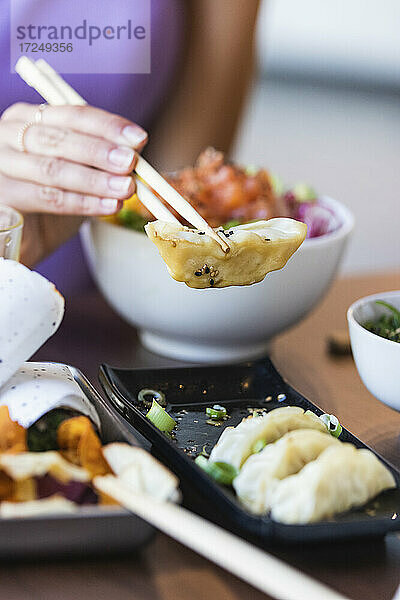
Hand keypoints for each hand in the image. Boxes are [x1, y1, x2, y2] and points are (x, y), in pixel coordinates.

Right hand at [0, 103, 147, 264]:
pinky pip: (46, 198)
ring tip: (124, 188)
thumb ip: (102, 160)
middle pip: (58, 140)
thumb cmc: (54, 196)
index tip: (138, 139)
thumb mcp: (80, 170)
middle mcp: (8, 136)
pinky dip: (81, 202)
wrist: (25, 236)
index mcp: (29, 118)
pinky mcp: (3, 197)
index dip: (107, 126)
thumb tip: (140, 157)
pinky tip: (107, 205)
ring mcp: (2, 167)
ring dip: (94, 179)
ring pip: (52, 169)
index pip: (72, 114)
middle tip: (130, 163)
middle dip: (99, 151)